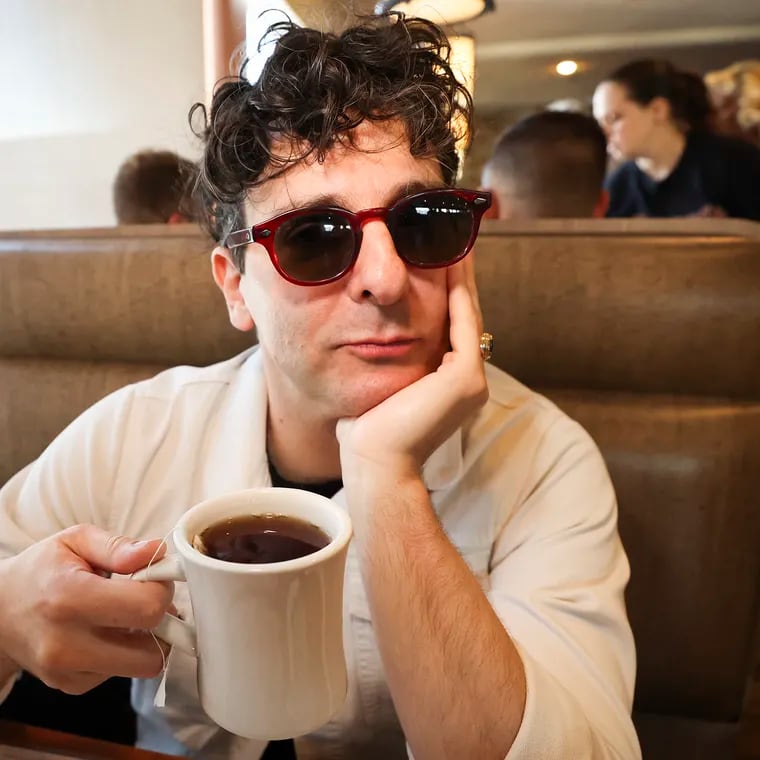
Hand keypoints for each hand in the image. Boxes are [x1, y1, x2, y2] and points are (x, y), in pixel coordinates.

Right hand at [0, 525, 172, 694]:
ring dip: (147, 640)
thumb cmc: (41, 570)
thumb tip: (157, 550)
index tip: (155, 577)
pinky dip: (125, 652)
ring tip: (128, 614)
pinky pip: (121, 674)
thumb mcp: (75, 541)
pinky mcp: (71, 686)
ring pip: (142, 667)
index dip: (163, 589)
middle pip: (152, 652)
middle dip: (162, 622)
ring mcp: (67, 671)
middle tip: (147, 599)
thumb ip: (119, 546)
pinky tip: (108, 631)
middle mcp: (66, 643)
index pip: (146, 607)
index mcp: (70, 599)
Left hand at [337, 254, 487, 479]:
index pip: (452, 326)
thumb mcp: (382, 384)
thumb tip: (369, 331)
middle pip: (463, 315)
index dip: (447, 291)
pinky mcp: (465, 377)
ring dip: (461, 276)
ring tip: (451, 242)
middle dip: (457, 277)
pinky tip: (449, 261)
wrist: (374, 460)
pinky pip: (462, 321)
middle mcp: (468, 378)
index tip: (436, 258)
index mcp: (452, 382)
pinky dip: (458, 290)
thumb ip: (389, 358)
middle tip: (448, 240)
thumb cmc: (369, 428)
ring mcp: (472, 378)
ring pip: (467, 313)